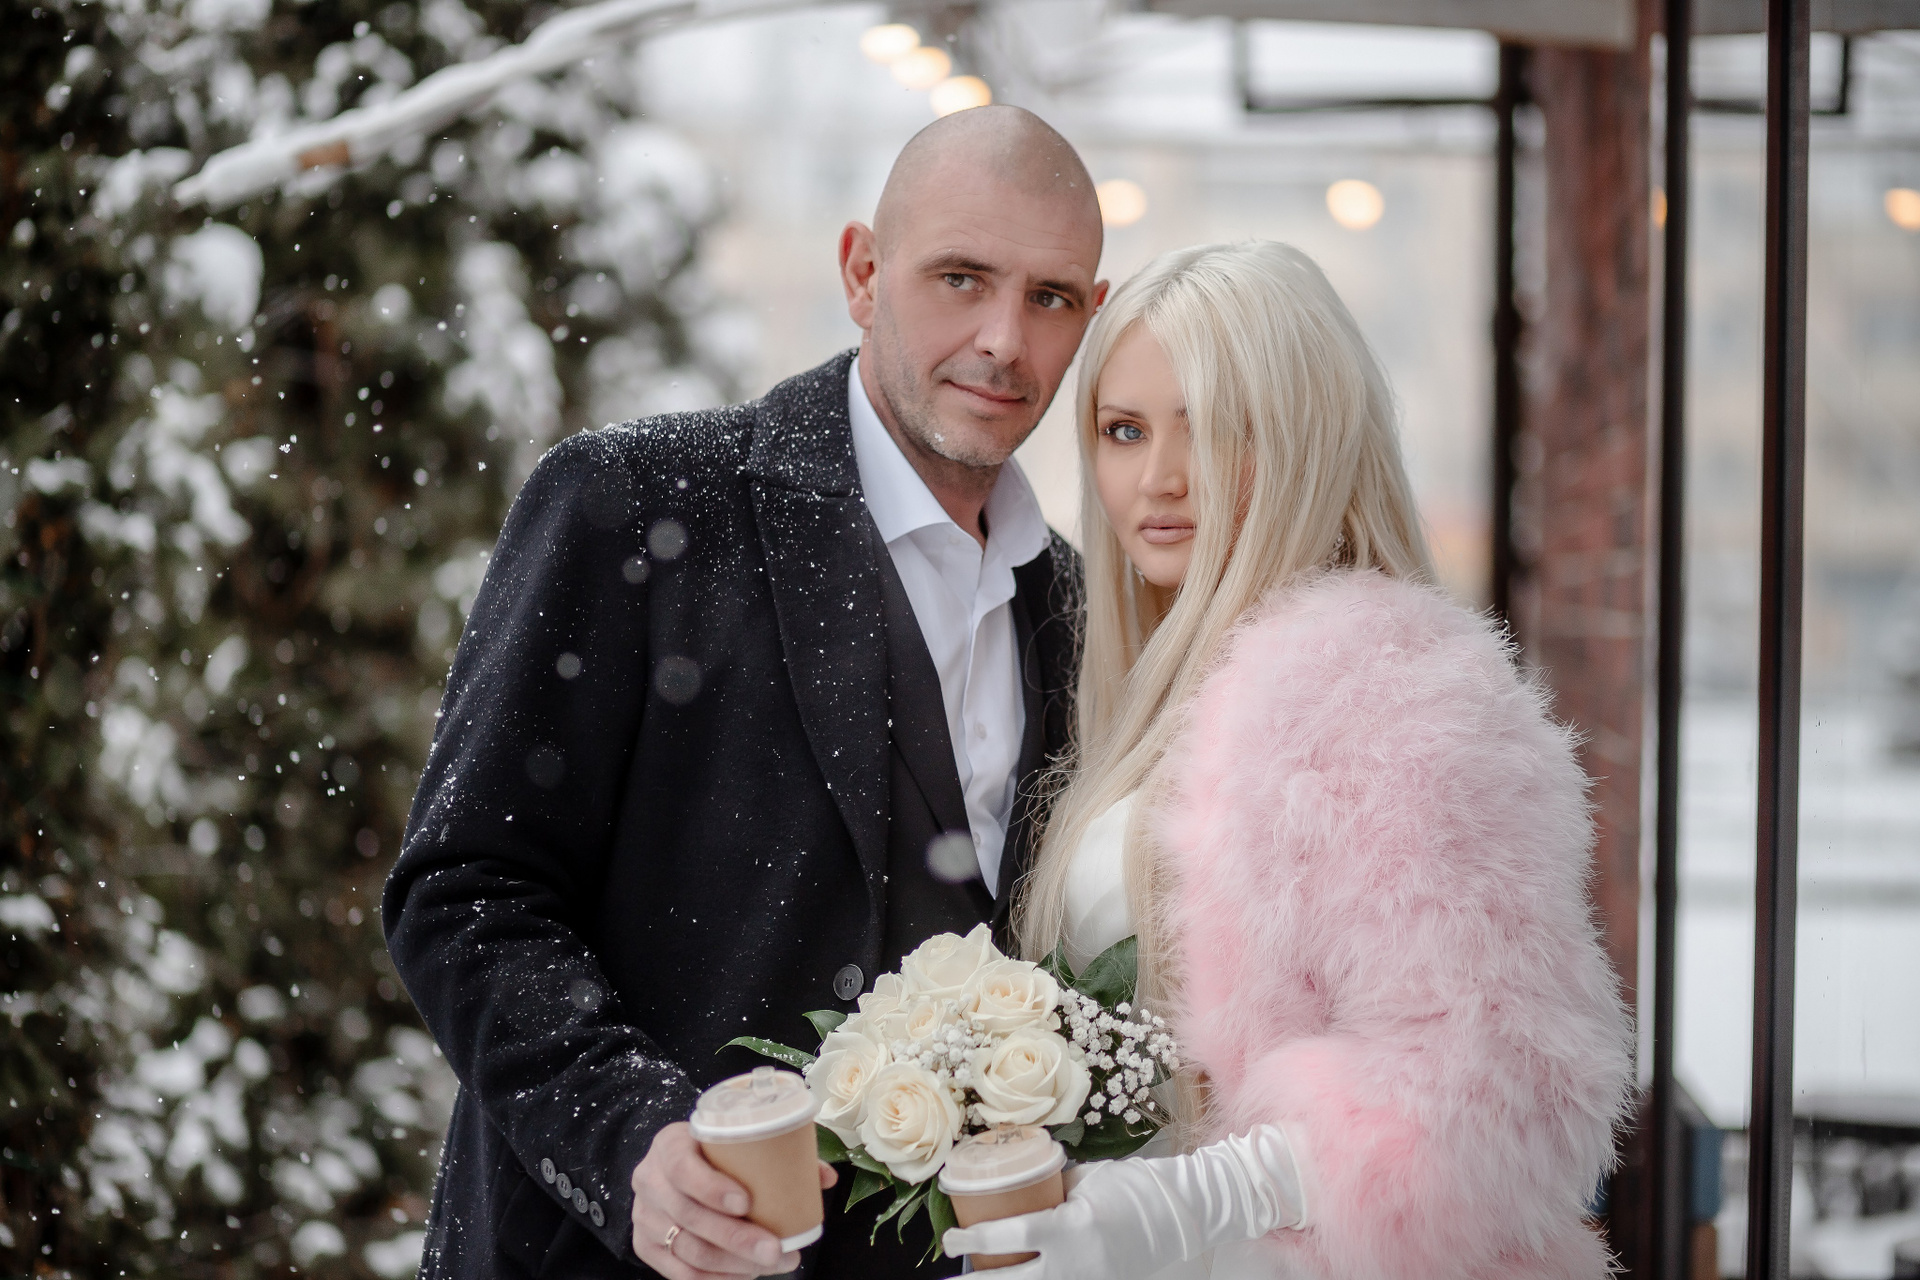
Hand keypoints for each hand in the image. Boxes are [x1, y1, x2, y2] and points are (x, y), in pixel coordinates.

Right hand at [629, 1121, 837, 1278]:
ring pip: (687, 1249)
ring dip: (733, 1264)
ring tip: (771, 1264)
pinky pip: (680, 1272)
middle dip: (736, 1238)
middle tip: (776, 1250)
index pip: (683, 1167)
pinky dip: (715, 1278)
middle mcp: (650, 1181)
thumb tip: (825, 1177)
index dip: (711, 1188)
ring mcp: (644, 1217)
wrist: (667, 1167)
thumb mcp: (731, 1140)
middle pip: (690, 1217)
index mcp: (669, 1146)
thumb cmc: (710, 1152)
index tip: (747, 1202)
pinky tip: (745, 1275)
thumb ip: (777, 1154)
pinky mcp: (646, 1246)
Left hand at [942, 1159, 1168, 1279]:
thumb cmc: (1132, 1189)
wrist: (1177, 1216)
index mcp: (1071, 1228)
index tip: (950, 1240)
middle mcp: (1076, 1264)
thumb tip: (1014, 1192)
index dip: (975, 1241)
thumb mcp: (1085, 1181)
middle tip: (951, 1279)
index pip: (1012, 1236)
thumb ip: (1049, 1190)